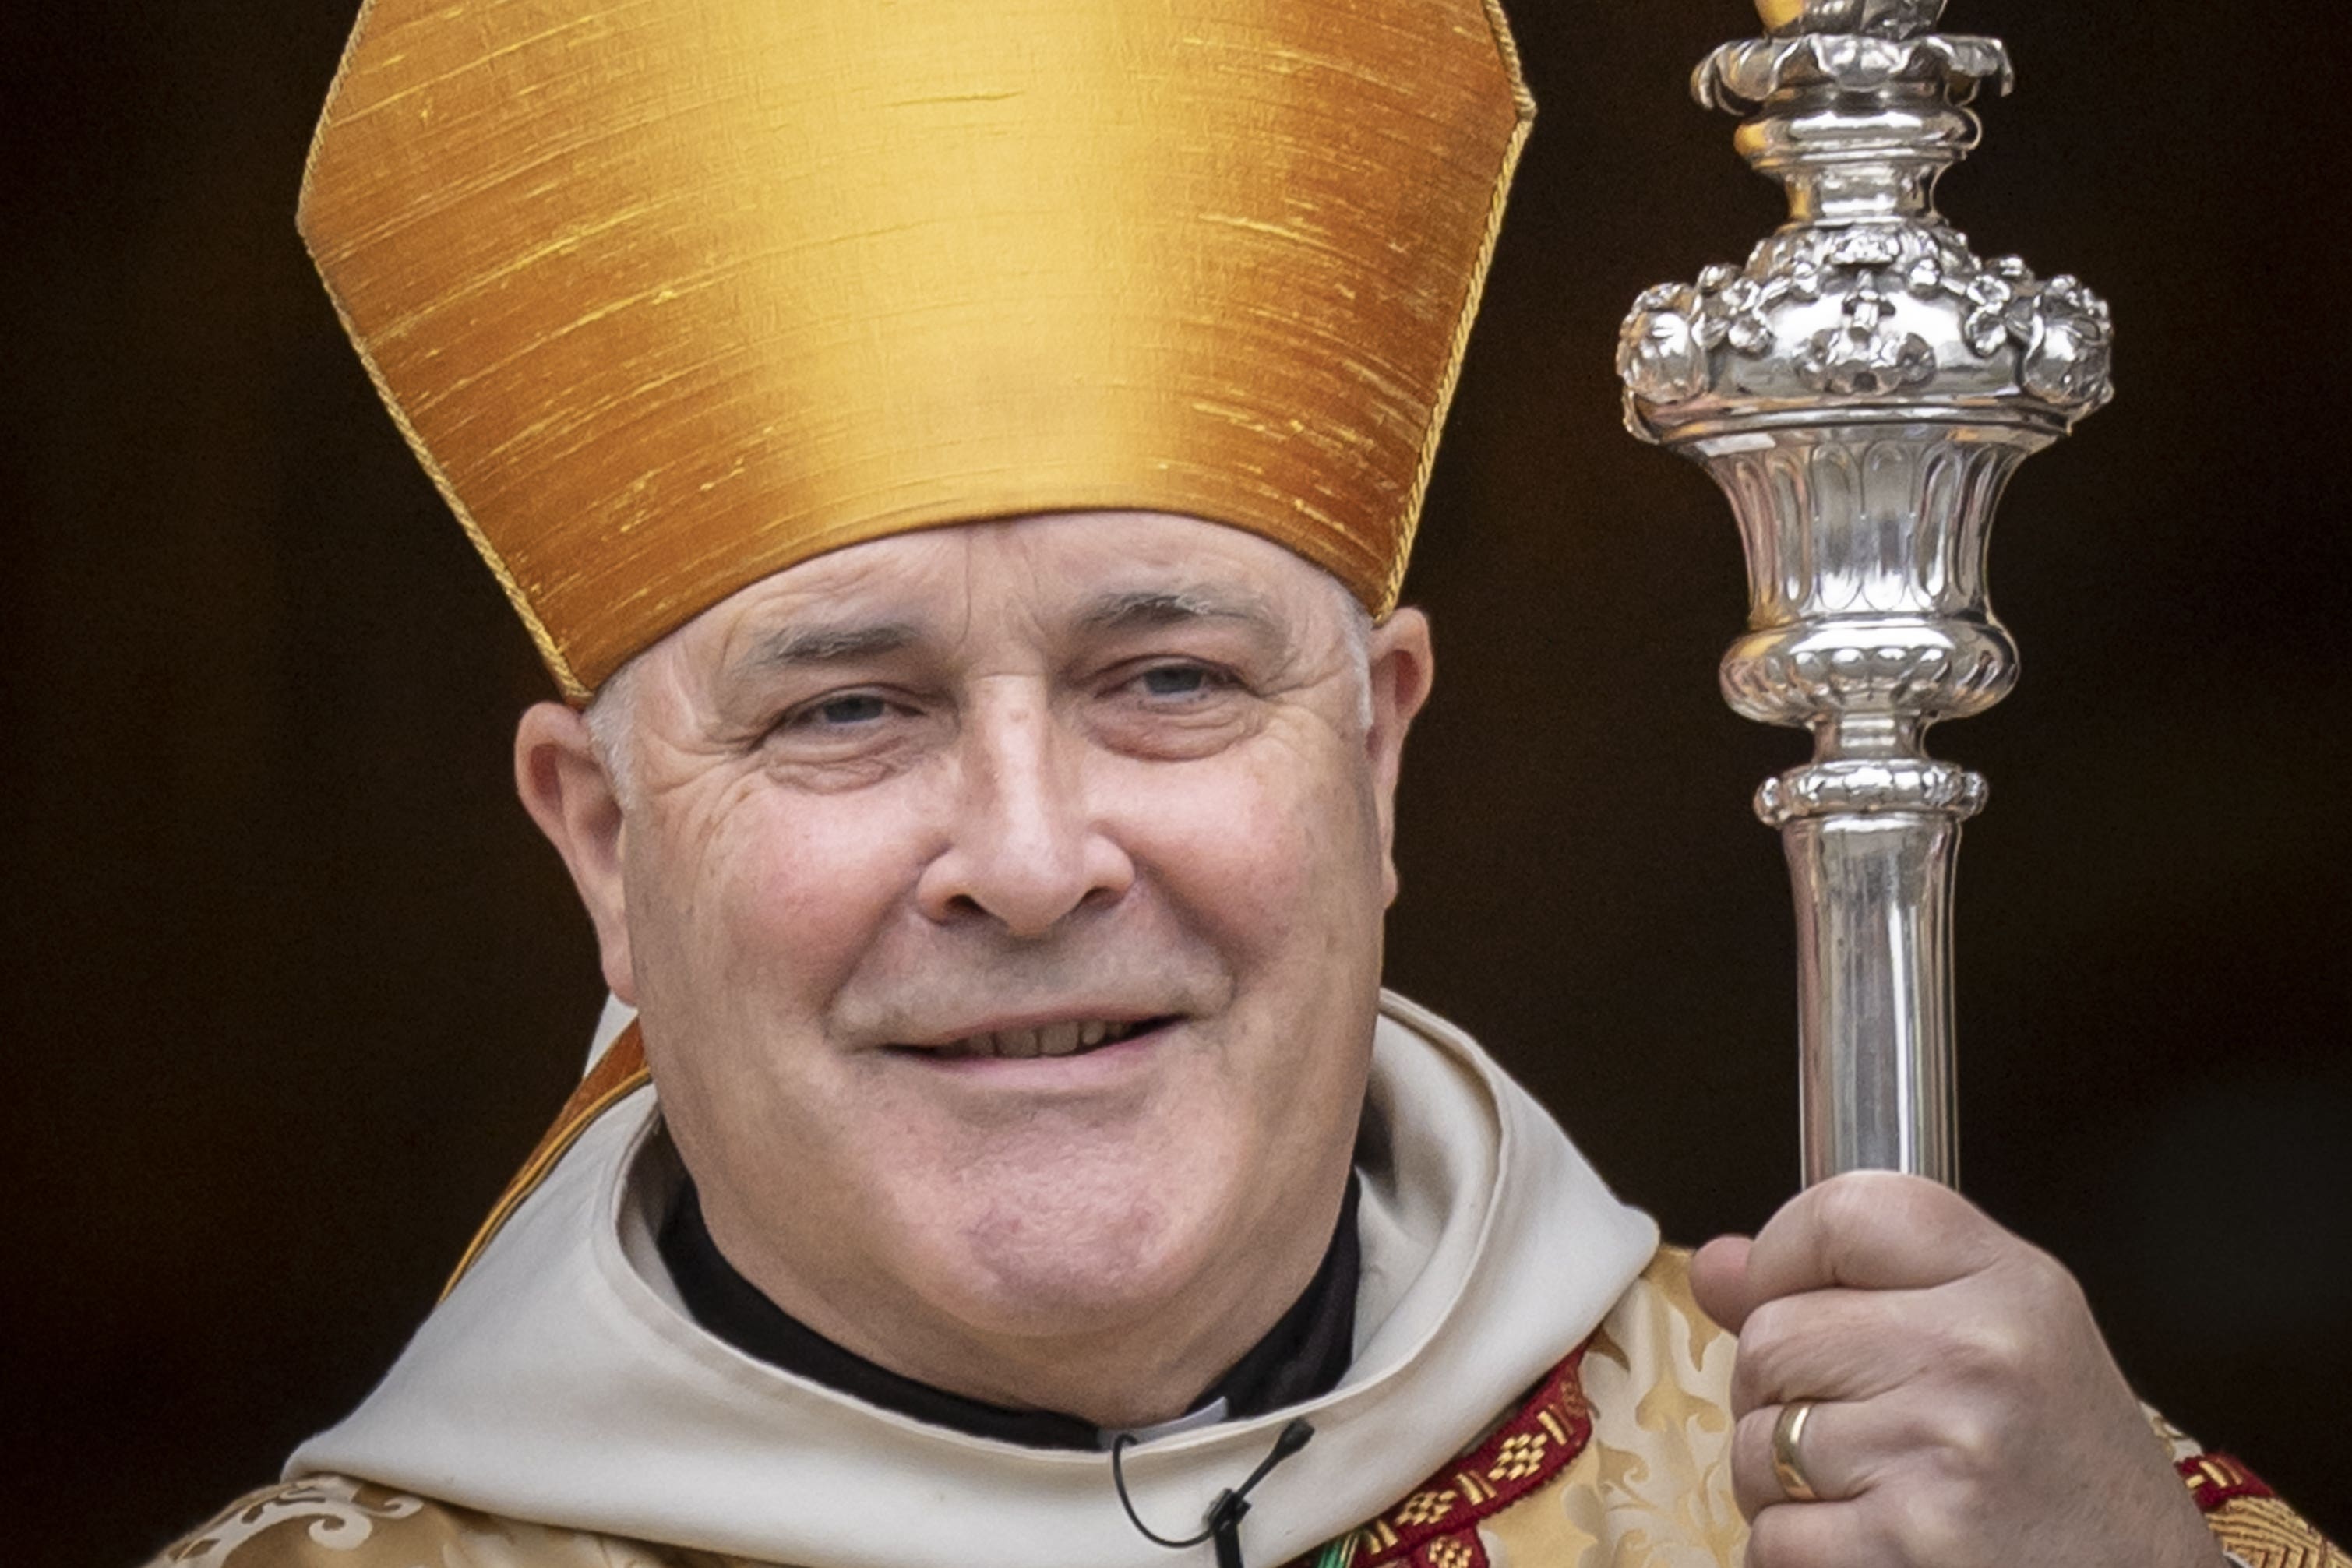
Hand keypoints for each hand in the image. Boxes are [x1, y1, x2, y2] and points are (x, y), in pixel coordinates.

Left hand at [1689, 1171, 2222, 1567]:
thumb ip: (1856, 1289)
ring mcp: (1941, 1453)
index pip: (1838, 1211)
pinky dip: (1798, 1555)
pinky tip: (1873, 1550)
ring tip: (1878, 1496)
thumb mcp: (2003, 1346)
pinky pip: (1771, 1536)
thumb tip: (1718, 1264)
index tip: (1792, 1298)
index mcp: (2011, 1285)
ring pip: (1756, 1441)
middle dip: (1780, 1394)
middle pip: (1770, 1336)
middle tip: (1858, 1434)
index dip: (1783, 1257)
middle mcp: (1979, 1355)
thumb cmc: (2071, 1485)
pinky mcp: (1906, 1547)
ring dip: (1785, 1483)